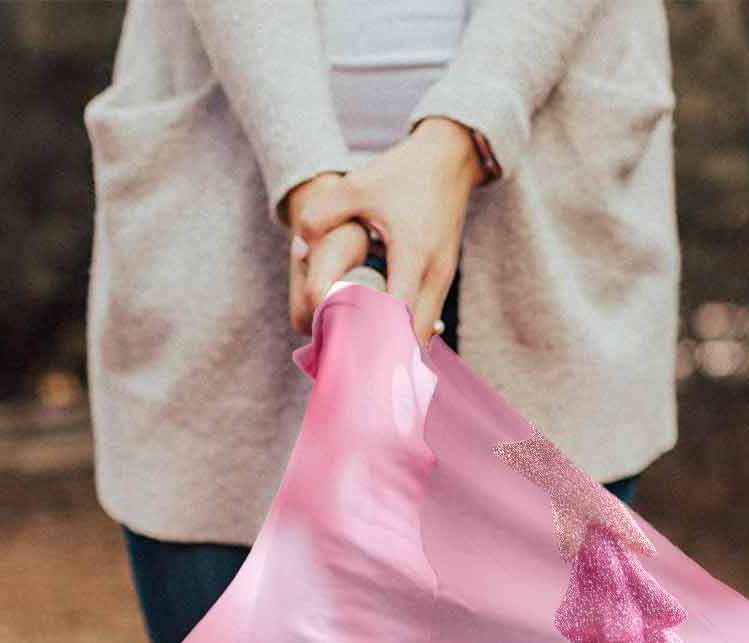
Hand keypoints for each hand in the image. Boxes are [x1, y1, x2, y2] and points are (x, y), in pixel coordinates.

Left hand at [287, 118, 484, 349]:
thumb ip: (323, 214)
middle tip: (352, 376)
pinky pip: (425, 323)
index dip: (372, 340)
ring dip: (395, 352)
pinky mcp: (442, 281)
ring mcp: (443, 281)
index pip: (395, 315)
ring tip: (363, 368)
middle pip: (413, 339)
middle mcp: (434, 275)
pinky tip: (380, 346)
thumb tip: (298, 245)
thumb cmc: (404, 173)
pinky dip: (405, 338)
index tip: (348, 359)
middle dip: (384, 361)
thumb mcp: (359, 186)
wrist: (450, 159)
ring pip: (422, 336)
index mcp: (413, 255)